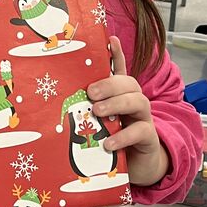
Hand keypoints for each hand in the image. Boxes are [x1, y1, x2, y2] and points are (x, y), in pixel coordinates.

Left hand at [87, 36, 168, 186]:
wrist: (136, 166)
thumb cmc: (112, 140)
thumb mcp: (97, 123)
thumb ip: (85, 112)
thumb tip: (58, 104)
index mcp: (120, 96)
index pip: (120, 70)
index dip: (117, 54)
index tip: (110, 39)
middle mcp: (134, 102)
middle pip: (129, 83)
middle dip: (110, 84)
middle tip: (91, 93)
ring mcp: (143, 119)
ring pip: (138, 101)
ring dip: (117, 103)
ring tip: (98, 112)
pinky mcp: (148, 138)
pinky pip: (140, 131)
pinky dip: (123, 135)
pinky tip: (109, 142)